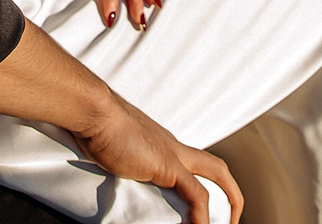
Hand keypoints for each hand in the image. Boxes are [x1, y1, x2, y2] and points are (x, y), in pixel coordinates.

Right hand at [0, 23, 237, 223]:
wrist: (90, 107)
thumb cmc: (88, 121)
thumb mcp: (102, 146)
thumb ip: (106, 155)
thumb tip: (87, 156)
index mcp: (159, 141)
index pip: (190, 160)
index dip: (200, 179)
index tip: (202, 202)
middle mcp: (172, 145)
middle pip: (215, 165)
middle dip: (231, 191)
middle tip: (234, 216)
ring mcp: (172, 153)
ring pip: (216, 175)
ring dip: (228, 201)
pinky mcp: (167, 164)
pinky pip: (197, 195)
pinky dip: (203, 214)